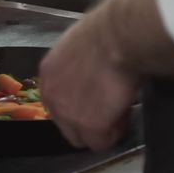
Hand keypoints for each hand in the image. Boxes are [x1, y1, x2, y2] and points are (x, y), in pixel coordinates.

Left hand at [40, 0, 173, 151]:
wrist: (119, 36)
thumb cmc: (108, 29)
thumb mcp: (80, 45)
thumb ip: (78, 64)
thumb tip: (91, 72)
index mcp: (49, 73)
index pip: (58, 102)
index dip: (80, 104)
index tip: (97, 99)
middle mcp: (52, 95)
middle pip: (66, 126)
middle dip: (88, 121)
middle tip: (110, 108)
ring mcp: (68, 113)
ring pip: (84, 138)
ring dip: (102, 128)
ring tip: (119, 110)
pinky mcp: (90, 125)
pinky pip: (103, 143)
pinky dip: (116, 132)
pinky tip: (124, 113)